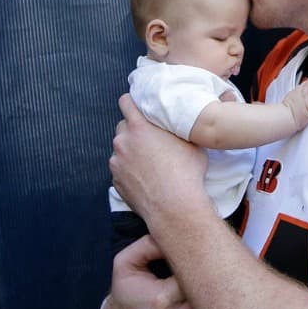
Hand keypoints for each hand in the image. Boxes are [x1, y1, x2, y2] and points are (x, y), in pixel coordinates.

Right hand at [102, 235, 214, 308]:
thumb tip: (175, 232)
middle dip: (215, 292)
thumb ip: (149, 244)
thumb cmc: (125, 295)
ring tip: (216, 302)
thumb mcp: (126, 264)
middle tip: (220, 281)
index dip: (204, 271)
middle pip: (210, 304)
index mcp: (161, 299)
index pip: (198, 280)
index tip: (205, 266)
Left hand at [110, 93, 207, 218]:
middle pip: (122, 127)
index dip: (131, 102)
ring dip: (131, 152)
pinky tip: (145, 178)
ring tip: (149, 163)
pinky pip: (120, 169)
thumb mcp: (192, 143)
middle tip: (150, 140)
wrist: (175, 206)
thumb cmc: (186, 173)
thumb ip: (179, 129)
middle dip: (133, 131)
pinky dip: (129, 170)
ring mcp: (117, 162)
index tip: (137, 106)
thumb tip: (182, 123)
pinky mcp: (116, 180)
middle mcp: (123, 142)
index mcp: (140, 127)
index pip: (126, 102)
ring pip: (121, 150)